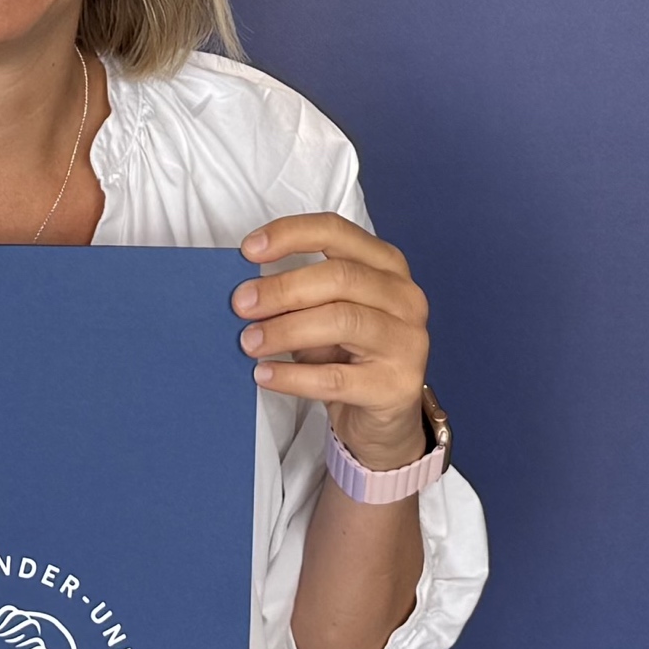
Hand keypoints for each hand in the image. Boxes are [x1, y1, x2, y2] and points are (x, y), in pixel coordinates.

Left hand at [234, 213, 430, 469]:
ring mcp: (407, 341)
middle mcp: (404, 296)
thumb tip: (246, 290)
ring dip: (285, 329)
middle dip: (282, 288)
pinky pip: (335, 378)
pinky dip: (293, 375)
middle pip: (340, 277)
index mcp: (386, 265)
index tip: (249, 250)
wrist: (383, 416)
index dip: (291, 234)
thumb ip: (298, 294)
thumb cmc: (348, 354)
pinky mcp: (396, 386)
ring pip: (341, 322)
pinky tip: (265, 375)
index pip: (337, 231)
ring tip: (248, 342)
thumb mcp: (326, 313)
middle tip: (241, 304)